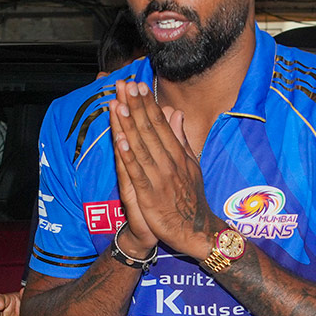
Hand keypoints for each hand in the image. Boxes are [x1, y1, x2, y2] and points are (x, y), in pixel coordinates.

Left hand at [109, 79, 218, 257]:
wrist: (196, 231)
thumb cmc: (190, 198)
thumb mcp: (190, 164)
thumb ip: (180, 139)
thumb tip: (176, 113)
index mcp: (177, 154)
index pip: (160, 124)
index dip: (147, 104)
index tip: (138, 85)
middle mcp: (169, 162)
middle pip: (150, 130)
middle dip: (136, 106)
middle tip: (125, 84)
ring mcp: (160, 178)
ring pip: (142, 147)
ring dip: (129, 126)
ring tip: (119, 105)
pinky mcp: (150, 195)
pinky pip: (138, 173)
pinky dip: (130, 157)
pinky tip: (120, 142)